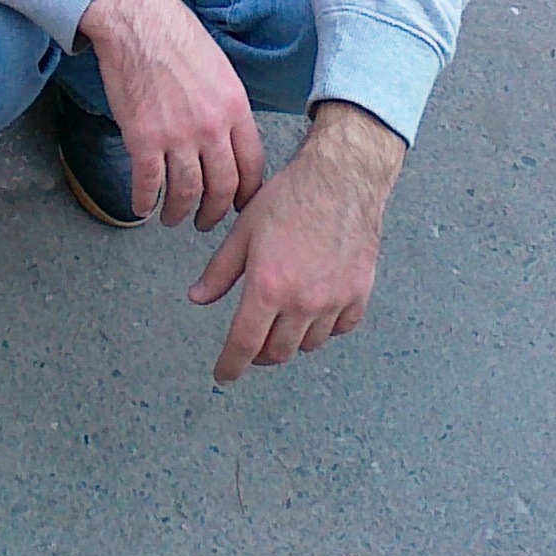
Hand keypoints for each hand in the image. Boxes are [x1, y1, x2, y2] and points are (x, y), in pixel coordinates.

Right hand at [79, 0, 263, 229]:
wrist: (136, 20)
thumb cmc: (175, 35)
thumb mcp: (220, 68)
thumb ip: (227, 106)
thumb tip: (228, 133)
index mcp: (235, 109)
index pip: (252, 166)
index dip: (247, 193)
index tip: (239, 204)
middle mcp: (211, 128)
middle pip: (222, 187)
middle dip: (214, 212)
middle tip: (205, 220)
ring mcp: (177, 136)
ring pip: (186, 192)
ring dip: (179, 212)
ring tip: (172, 218)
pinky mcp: (142, 138)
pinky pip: (147, 184)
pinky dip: (144, 202)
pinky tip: (141, 208)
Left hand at [189, 101, 405, 382]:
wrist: (340, 180)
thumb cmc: (287, 199)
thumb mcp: (243, 231)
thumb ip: (220, 270)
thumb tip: (197, 298)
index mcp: (268, 287)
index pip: (244, 344)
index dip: (231, 365)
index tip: (223, 376)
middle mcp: (302, 302)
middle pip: (277, 352)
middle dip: (258, 354)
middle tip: (249, 343)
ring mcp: (334, 301)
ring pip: (308, 344)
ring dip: (290, 340)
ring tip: (279, 321)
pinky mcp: (359, 294)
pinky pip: (340, 329)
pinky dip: (324, 328)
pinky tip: (313, 311)